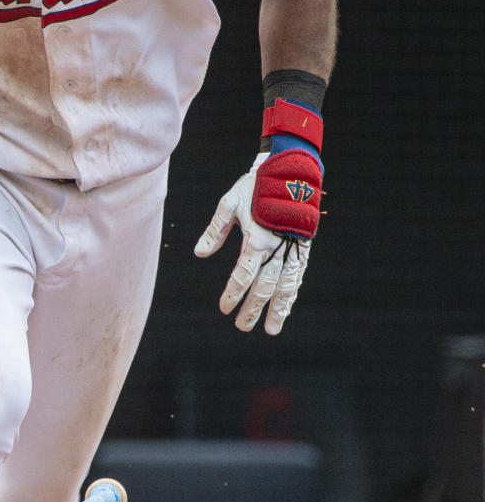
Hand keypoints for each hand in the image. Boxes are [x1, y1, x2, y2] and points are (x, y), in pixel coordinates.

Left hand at [194, 151, 319, 334]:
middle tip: (242, 326)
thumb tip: (199, 253)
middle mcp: (276, 248)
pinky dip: (291, 294)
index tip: (224, 309)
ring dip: (277, 309)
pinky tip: (286, 308)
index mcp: (256, 239)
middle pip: (263, 286)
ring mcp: (292, 249)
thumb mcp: (230, 203)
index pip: (242, 275)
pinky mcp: (303, 248)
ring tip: (271, 330)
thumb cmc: (256, 186)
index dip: (233, 294)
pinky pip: (296, 276)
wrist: (291, 171)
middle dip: (252, 308)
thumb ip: (215, 230)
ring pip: (284, 286)